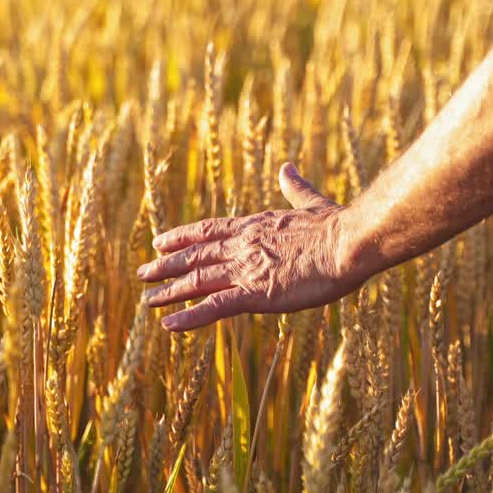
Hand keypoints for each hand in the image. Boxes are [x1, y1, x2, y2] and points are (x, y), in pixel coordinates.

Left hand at [137, 163, 369, 331]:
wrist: (349, 242)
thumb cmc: (338, 225)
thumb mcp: (311, 203)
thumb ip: (295, 188)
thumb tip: (287, 167)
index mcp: (255, 226)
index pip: (208, 230)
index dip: (182, 237)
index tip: (160, 242)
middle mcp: (243, 246)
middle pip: (195, 255)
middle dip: (166, 265)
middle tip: (143, 273)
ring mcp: (246, 269)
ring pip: (197, 280)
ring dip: (170, 291)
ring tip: (148, 301)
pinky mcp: (256, 293)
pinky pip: (214, 307)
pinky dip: (189, 317)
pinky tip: (168, 325)